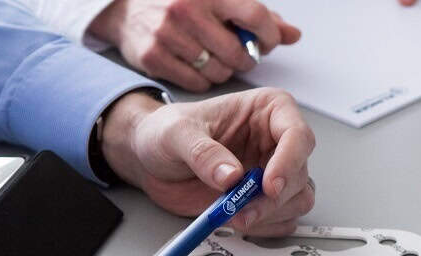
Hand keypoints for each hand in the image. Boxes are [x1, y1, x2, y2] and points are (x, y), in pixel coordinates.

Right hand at [89, 0, 302, 91]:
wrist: (127, 6)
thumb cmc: (183, 2)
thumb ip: (259, 16)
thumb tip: (293, 35)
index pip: (253, 16)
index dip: (267, 35)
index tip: (267, 42)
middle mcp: (186, 11)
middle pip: (236, 51)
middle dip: (245, 58)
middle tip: (241, 54)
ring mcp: (167, 35)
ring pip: (218, 71)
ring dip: (224, 70)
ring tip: (216, 58)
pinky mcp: (152, 57)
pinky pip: (195, 83)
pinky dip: (203, 80)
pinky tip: (198, 66)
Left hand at [101, 88, 315, 236]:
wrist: (150, 157)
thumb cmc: (165, 131)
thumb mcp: (176, 133)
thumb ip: (203, 152)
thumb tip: (231, 175)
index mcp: (268, 111)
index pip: (298, 135)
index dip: (289, 162)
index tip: (268, 186)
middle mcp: (277, 141)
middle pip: (299, 173)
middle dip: (274, 198)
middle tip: (242, 210)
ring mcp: (273, 171)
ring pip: (297, 198)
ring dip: (269, 214)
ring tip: (235, 216)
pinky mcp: (264, 198)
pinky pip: (282, 219)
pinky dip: (264, 226)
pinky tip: (239, 220)